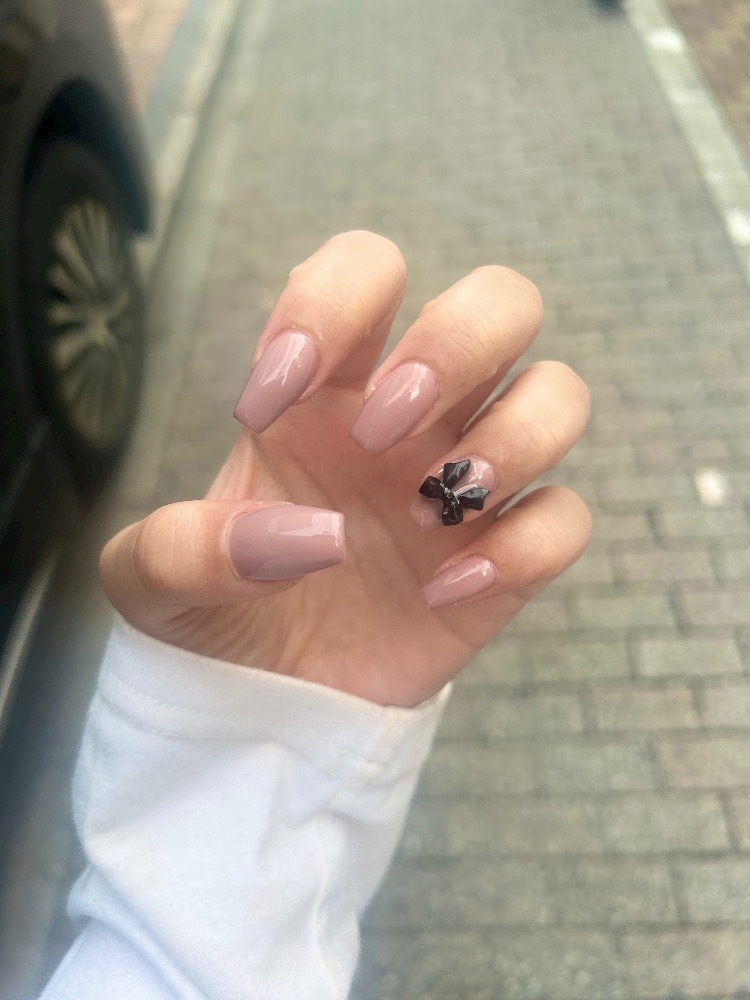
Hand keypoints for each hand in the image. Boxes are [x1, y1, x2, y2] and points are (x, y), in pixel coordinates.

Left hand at [101, 232, 590, 706]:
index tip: (268, 403)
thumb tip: (311, 536)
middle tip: (380, 432)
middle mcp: (413, 416)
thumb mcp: (152, 583)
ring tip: (422, 514)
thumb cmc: (212, 615)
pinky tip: (443, 593)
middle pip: (502, 302)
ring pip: (559, 393)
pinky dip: (522, 547)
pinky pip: (566, 518)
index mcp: (325, 387)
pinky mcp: (505, 559)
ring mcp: (465, 484)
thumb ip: (185, 550)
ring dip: (511, 437)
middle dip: (455, 345)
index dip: (327, 305)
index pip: (366, 269)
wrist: (259, 704)